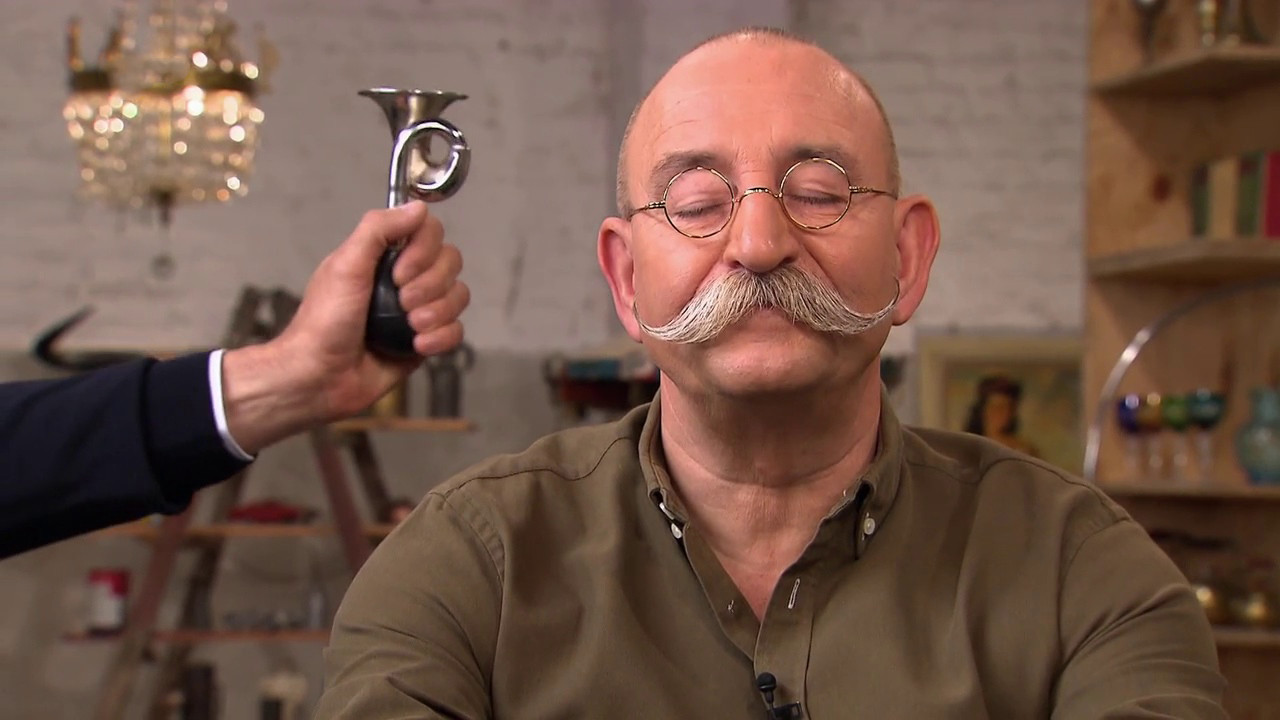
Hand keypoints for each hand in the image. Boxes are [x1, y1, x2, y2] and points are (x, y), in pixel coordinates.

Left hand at [221, 202, 469, 451]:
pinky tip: (417, 346)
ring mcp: (418, 311)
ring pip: (458, 296)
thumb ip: (378, 229)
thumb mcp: (345, 265)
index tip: (399, 273)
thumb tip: (418, 207)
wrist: (320, 376)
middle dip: (431, 286)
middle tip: (402, 303)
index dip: (424, 251)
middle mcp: (405, 279)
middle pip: (451, 263)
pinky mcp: (425, 342)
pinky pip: (456, 330)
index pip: (430, 233)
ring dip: (438, 313)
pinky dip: (442, 337)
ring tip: (411, 328)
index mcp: (385, 256)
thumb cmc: (323, 321)